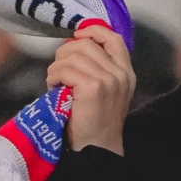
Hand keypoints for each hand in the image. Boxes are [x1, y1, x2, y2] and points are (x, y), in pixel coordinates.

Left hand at [47, 23, 134, 154]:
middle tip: (58, 72)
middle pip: (86, 44)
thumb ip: (98, 70)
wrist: (97, 150)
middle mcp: (120, 74)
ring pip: (72, 55)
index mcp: (126, 73)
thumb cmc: (94, 123)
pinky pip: (65, 69)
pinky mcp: (93, 87)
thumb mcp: (105, 92)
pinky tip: (53, 88)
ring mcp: (108, 79)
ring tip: (55, 83)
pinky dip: (53, 77)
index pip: (113, 38)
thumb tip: (74, 45)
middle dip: (65, 54)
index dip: (93, 30)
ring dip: (56, 68)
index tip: (76, 36)